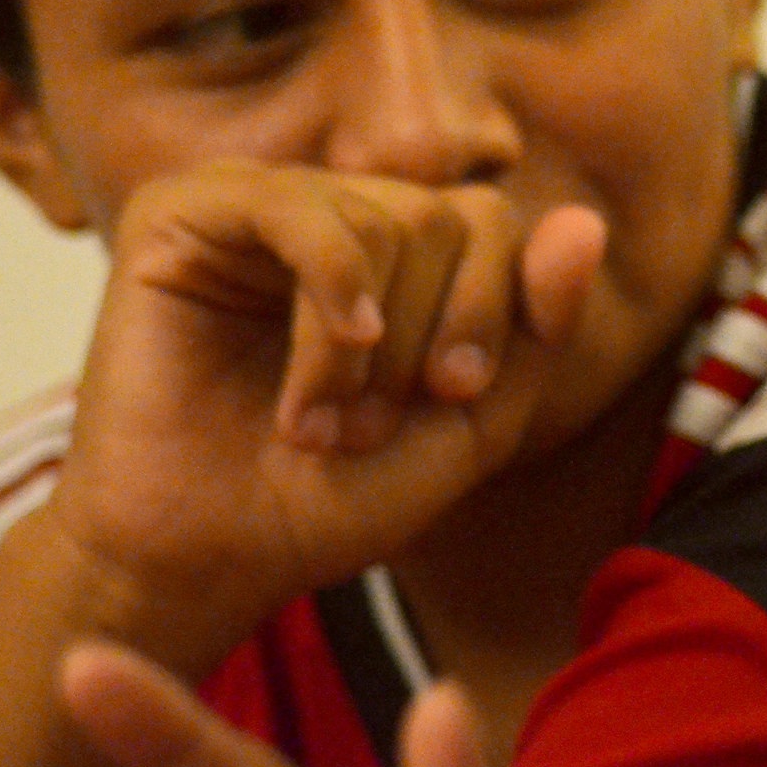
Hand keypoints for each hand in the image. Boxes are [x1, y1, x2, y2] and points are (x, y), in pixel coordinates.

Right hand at [48, 161, 605, 666]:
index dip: (491, 306)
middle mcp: (329, 213)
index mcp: (396, 253)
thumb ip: (536, 326)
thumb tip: (586, 221)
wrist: (205, 560)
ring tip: (322, 424)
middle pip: (443, 217)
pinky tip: (328, 351)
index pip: (490, 220)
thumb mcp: (473, 422)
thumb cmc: (333, 499)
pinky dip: (331, 285)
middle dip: (427, 335)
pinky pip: (295, 207)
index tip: (455, 394)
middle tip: (368, 428)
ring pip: (382, 218)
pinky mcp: (180, 214)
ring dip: (368, 345)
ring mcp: (254, 206)